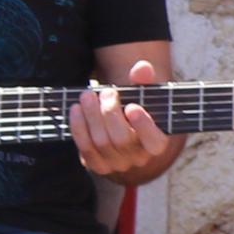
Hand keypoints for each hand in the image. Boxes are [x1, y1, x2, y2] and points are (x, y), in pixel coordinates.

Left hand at [69, 58, 186, 182]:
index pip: (155, 142)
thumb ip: (145, 81)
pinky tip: (76, 110)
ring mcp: (117, 164)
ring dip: (91, 116)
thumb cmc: (134, 109)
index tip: (132, 107)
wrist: (120, 128)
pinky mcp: (98, 165)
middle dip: (110, 113)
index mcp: (157, 143)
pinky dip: (78, 127)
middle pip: (122, 139)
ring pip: (101, 142)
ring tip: (87, 95)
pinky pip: (85, 148)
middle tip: (105, 92)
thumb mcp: (144, 95)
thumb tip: (141, 68)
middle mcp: (139, 158)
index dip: (144, 126)